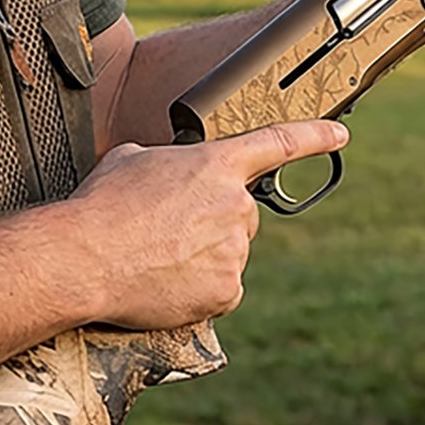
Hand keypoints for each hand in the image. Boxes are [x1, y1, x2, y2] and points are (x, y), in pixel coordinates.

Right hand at [65, 120, 348, 330]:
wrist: (83, 259)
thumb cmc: (101, 206)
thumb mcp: (132, 159)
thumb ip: (166, 160)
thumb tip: (163, 171)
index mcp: (218, 164)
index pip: (280, 142)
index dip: (316, 136)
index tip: (341, 134)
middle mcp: (237, 205)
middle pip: (242, 214)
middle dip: (214, 222)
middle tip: (170, 232)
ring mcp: (235, 250)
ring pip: (229, 253)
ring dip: (203, 256)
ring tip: (157, 258)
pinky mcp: (226, 291)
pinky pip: (221, 290)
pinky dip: (199, 290)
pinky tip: (166, 284)